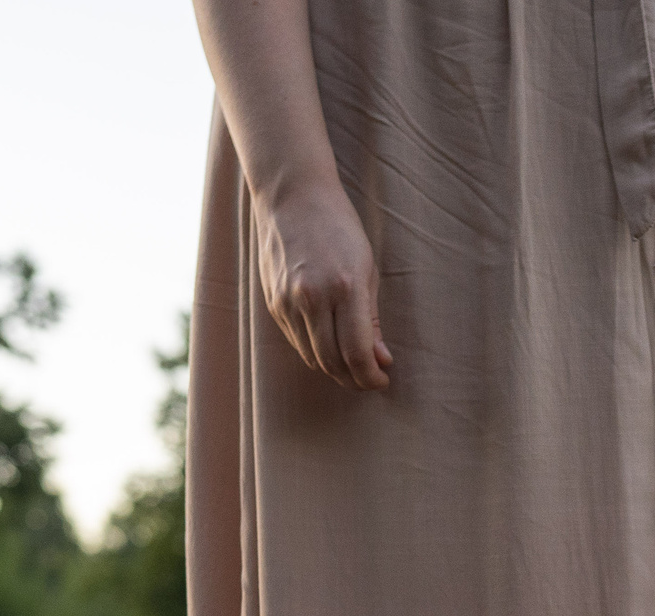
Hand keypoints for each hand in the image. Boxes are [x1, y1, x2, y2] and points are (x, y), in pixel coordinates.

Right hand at [252, 175, 392, 389]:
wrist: (293, 195)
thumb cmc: (339, 228)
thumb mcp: (367, 269)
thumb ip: (372, 319)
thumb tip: (381, 360)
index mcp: (344, 287)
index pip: (357, 353)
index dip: (370, 377)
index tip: (381, 381)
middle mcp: (312, 297)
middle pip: (333, 362)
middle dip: (354, 380)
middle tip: (369, 380)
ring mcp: (288, 301)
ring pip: (312, 357)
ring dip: (334, 369)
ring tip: (352, 366)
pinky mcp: (273, 302)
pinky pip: (296, 341)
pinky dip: (315, 351)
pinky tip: (329, 344)